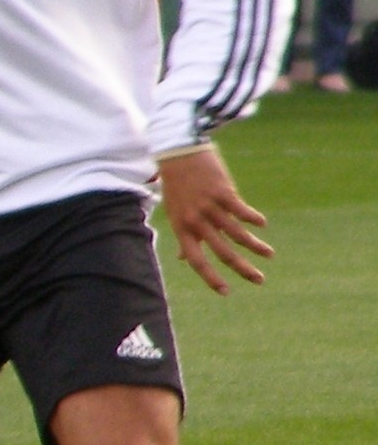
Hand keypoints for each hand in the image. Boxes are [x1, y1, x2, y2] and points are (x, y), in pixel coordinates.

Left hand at [158, 145, 272, 295]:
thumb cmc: (177, 183)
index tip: (226, 292)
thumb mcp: (175, 212)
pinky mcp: (223, 192)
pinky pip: (242, 211)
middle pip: (223, 252)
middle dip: (243, 269)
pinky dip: (254, 219)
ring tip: (269, 255)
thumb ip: (183, 235)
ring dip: (256, 247)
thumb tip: (181, 258)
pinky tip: (263, 224)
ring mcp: (210, 207)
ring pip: (237, 234)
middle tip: (259, 280)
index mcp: (183, 229)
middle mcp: (196, 221)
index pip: (197, 261)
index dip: (211, 278)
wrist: (179, 151)